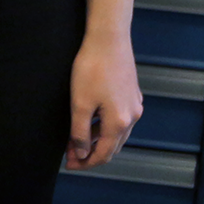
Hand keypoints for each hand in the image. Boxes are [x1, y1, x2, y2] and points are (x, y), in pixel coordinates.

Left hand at [66, 26, 143, 169]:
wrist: (108, 38)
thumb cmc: (91, 68)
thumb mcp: (80, 103)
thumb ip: (79, 132)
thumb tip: (79, 154)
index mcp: (119, 122)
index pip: (103, 154)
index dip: (85, 163)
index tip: (69, 166)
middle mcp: (132, 117)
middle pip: (112, 146)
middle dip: (91, 153)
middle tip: (70, 155)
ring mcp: (134, 105)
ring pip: (116, 133)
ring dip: (98, 140)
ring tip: (76, 139)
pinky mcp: (132, 94)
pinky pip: (119, 119)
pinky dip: (104, 126)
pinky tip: (90, 120)